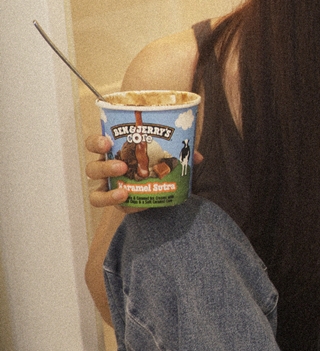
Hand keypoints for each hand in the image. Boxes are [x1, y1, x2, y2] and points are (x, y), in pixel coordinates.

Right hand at [83, 134, 202, 209]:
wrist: (154, 184)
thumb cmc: (151, 162)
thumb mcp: (162, 154)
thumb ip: (178, 153)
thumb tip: (197, 157)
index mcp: (111, 151)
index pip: (94, 144)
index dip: (96, 142)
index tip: (107, 142)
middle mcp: (104, 169)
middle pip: (92, 168)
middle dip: (105, 167)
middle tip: (122, 166)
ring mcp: (106, 187)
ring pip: (95, 192)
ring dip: (108, 192)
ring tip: (124, 191)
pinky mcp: (114, 203)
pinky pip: (112, 208)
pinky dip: (121, 206)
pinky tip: (134, 202)